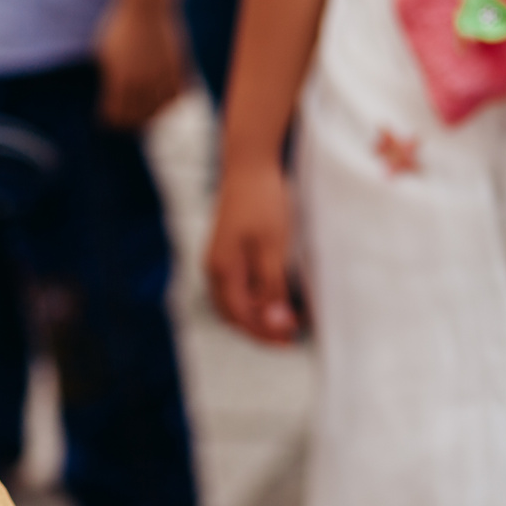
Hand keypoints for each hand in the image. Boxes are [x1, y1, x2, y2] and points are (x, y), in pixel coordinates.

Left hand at [94, 0, 185, 129]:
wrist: (145, 6)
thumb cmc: (119, 25)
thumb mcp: (103, 52)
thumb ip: (109, 75)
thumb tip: (109, 94)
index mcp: (120, 80)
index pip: (115, 113)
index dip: (110, 120)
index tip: (108, 119)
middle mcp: (141, 81)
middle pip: (137, 116)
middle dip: (130, 122)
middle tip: (126, 122)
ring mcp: (160, 74)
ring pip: (159, 108)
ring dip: (152, 114)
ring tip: (146, 114)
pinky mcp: (177, 66)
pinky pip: (178, 93)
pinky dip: (172, 100)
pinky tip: (165, 100)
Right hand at [205, 159, 300, 343]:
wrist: (249, 165)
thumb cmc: (263, 202)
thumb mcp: (274, 247)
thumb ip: (273, 287)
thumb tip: (276, 323)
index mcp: (223, 271)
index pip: (242, 317)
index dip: (266, 333)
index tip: (292, 340)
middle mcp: (214, 269)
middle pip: (233, 315)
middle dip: (259, 330)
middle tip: (290, 338)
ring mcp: (217, 260)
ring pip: (232, 303)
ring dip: (256, 317)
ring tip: (284, 321)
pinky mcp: (225, 252)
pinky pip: (235, 288)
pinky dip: (253, 300)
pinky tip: (272, 297)